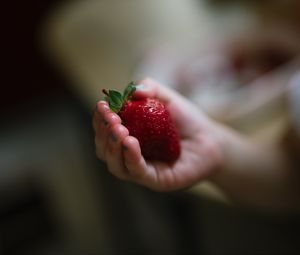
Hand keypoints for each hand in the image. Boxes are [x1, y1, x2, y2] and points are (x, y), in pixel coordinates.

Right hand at [93, 78, 222, 190]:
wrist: (210, 139)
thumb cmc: (187, 120)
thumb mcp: (167, 98)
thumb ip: (151, 88)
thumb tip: (134, 90)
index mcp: (128, 135)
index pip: (105, 131)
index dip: (99, 119)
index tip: (102, 105)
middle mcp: (130, 154)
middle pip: (105, 149)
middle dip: (103, 132)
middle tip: (111, 118)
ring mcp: (142, 169)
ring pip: (115, 165)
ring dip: (112, 146)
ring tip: (119, 129)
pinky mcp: (156, 180)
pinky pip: (137, 172)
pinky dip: (130, 157)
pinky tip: (130, 142)